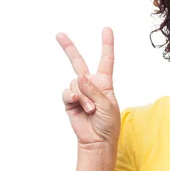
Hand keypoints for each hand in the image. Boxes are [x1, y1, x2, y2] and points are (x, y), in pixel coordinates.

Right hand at [57, 27, 120, 146]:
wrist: (98, 140)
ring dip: (83, 97)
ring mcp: (79, 92)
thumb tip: (81, 77)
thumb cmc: (108, 124)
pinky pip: (67, 92)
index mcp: (105, 83)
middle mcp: (91, 85)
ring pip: (75, 83)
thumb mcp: (107, 105)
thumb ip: (94, 90)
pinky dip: (72, 97)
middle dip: (69, 48)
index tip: (107, 29)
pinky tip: (77, 103)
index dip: (106, 45)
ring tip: (90, 110)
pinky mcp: (70, 101)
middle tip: (59, 34)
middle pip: (78, 63)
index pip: (106, 60)